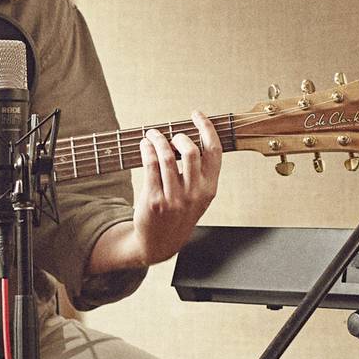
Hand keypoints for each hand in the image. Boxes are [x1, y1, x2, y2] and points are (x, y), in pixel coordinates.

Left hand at [124, 111, 222, 266]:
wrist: (160, 243)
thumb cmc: (179, 214)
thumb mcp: (198, 197)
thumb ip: (200, 172)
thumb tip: (189, 136)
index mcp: (210, 189)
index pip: (214, 151)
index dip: (207, 128)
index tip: (197, 114)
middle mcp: (194, 194)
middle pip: (190, 150)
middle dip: (178, 136)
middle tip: (170, 135)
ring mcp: (173, 198)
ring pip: (166, 156)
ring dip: (158, 139)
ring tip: (152, 134)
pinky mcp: (153, 199)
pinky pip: (150, 165)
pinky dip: (147, 149)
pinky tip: (144, 145)